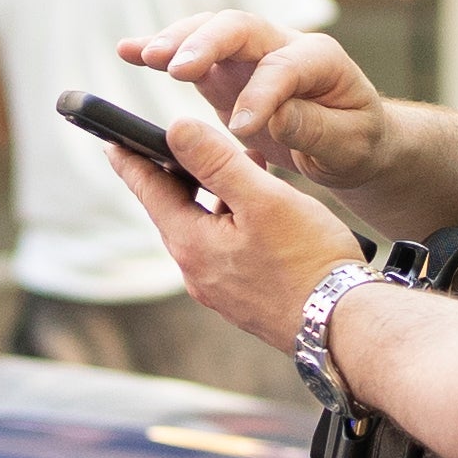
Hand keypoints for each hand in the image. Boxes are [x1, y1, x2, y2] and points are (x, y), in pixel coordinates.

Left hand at [104, 110, 367, 357]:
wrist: (346, 327)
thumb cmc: (310, 262)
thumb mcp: (263, 200)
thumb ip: (217, 162)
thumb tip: (175, 129)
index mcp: (192, 245)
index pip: (150, 191)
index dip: (132, 160)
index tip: (111, 139)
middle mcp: (198, 271)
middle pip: (175, 210)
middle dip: (180, 173)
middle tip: (182, 142)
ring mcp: (220, 289)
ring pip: (205, 228)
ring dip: (215, 194)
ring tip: (241, 164)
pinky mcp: (244, 298)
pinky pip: (226, 248)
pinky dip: (233, 219)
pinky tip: (261, 207)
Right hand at [124, 10, 396, 194]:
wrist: (348, 137)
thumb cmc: (354, 140)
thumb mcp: (348, 143)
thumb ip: (313, 128)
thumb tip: (273, 115)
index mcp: (320, 59)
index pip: (283, 67)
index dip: (261, 94)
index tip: (241, 127)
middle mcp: (281, 44)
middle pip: (239, 28)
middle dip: (207, 44)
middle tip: (177, 69)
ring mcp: (250, 54)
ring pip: (209, 31)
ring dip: (177, 41)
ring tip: (145, 55)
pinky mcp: (225, 70)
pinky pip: (190, 52)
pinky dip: (160, 49)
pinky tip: (127, 50)